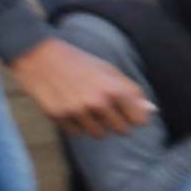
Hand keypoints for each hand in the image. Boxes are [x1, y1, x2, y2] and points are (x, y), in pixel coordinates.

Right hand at [4, 37, 150, 142]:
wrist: (38, 55)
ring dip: (96, 125)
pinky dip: (75, 125)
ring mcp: (76, 111)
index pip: (139, 120)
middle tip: (104, 107)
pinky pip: (77, 133)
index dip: (134, 116)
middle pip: (122, 131)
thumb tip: (151, 111)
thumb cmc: (78, 62)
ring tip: (86, 106)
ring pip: (99, 134)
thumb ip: (131, 91)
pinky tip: (70, 108)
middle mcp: (97, 102)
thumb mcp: (108, 70)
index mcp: (113, 89)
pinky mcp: (58, 117)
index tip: (127, 111)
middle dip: (116, 121)